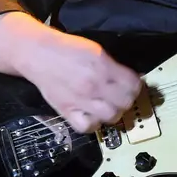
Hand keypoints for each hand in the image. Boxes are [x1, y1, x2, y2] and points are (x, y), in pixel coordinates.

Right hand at [17, 29, 142, 133]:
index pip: (133, 85)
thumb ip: (114, 65)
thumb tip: (130, 77)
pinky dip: (94, 124)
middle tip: (123, 96)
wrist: (39, 55)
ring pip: (111, 116)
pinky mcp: (67, 111)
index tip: (133, 85)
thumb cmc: (68, 49)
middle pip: (125, 102)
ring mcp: (81, 100)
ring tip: (110, 106)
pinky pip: (87, 127)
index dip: (136, 85)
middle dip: (128, 99)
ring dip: (115, 112)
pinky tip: (94, 115)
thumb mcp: (96, 50)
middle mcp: (94, 85)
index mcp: (103, 66)